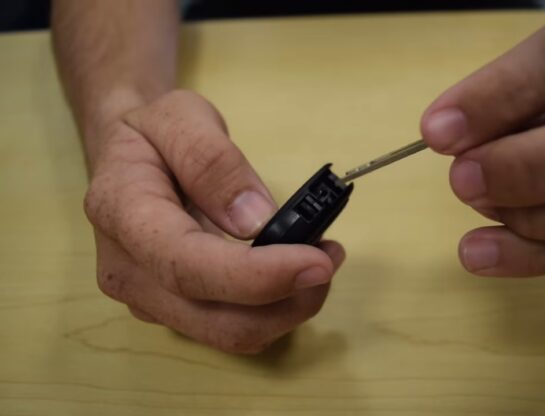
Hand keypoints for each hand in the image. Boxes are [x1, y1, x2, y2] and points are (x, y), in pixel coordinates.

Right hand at [84, 90, 344, 352]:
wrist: (125, 155)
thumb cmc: (150, 131)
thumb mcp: (180, 117)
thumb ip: (213, 162)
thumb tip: (255, 220)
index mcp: (123, 216)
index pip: (188, 266)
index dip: (257, 276)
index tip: (316, 262)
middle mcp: (130, 273)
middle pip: (217, 321)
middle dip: (288, 302)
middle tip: (330, 256)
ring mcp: (150, 300)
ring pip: (231, 334)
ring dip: (288, 308)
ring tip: (321, 257)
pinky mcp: (175, 310)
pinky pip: (232, 327)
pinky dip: (274, 309)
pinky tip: (295, 270)